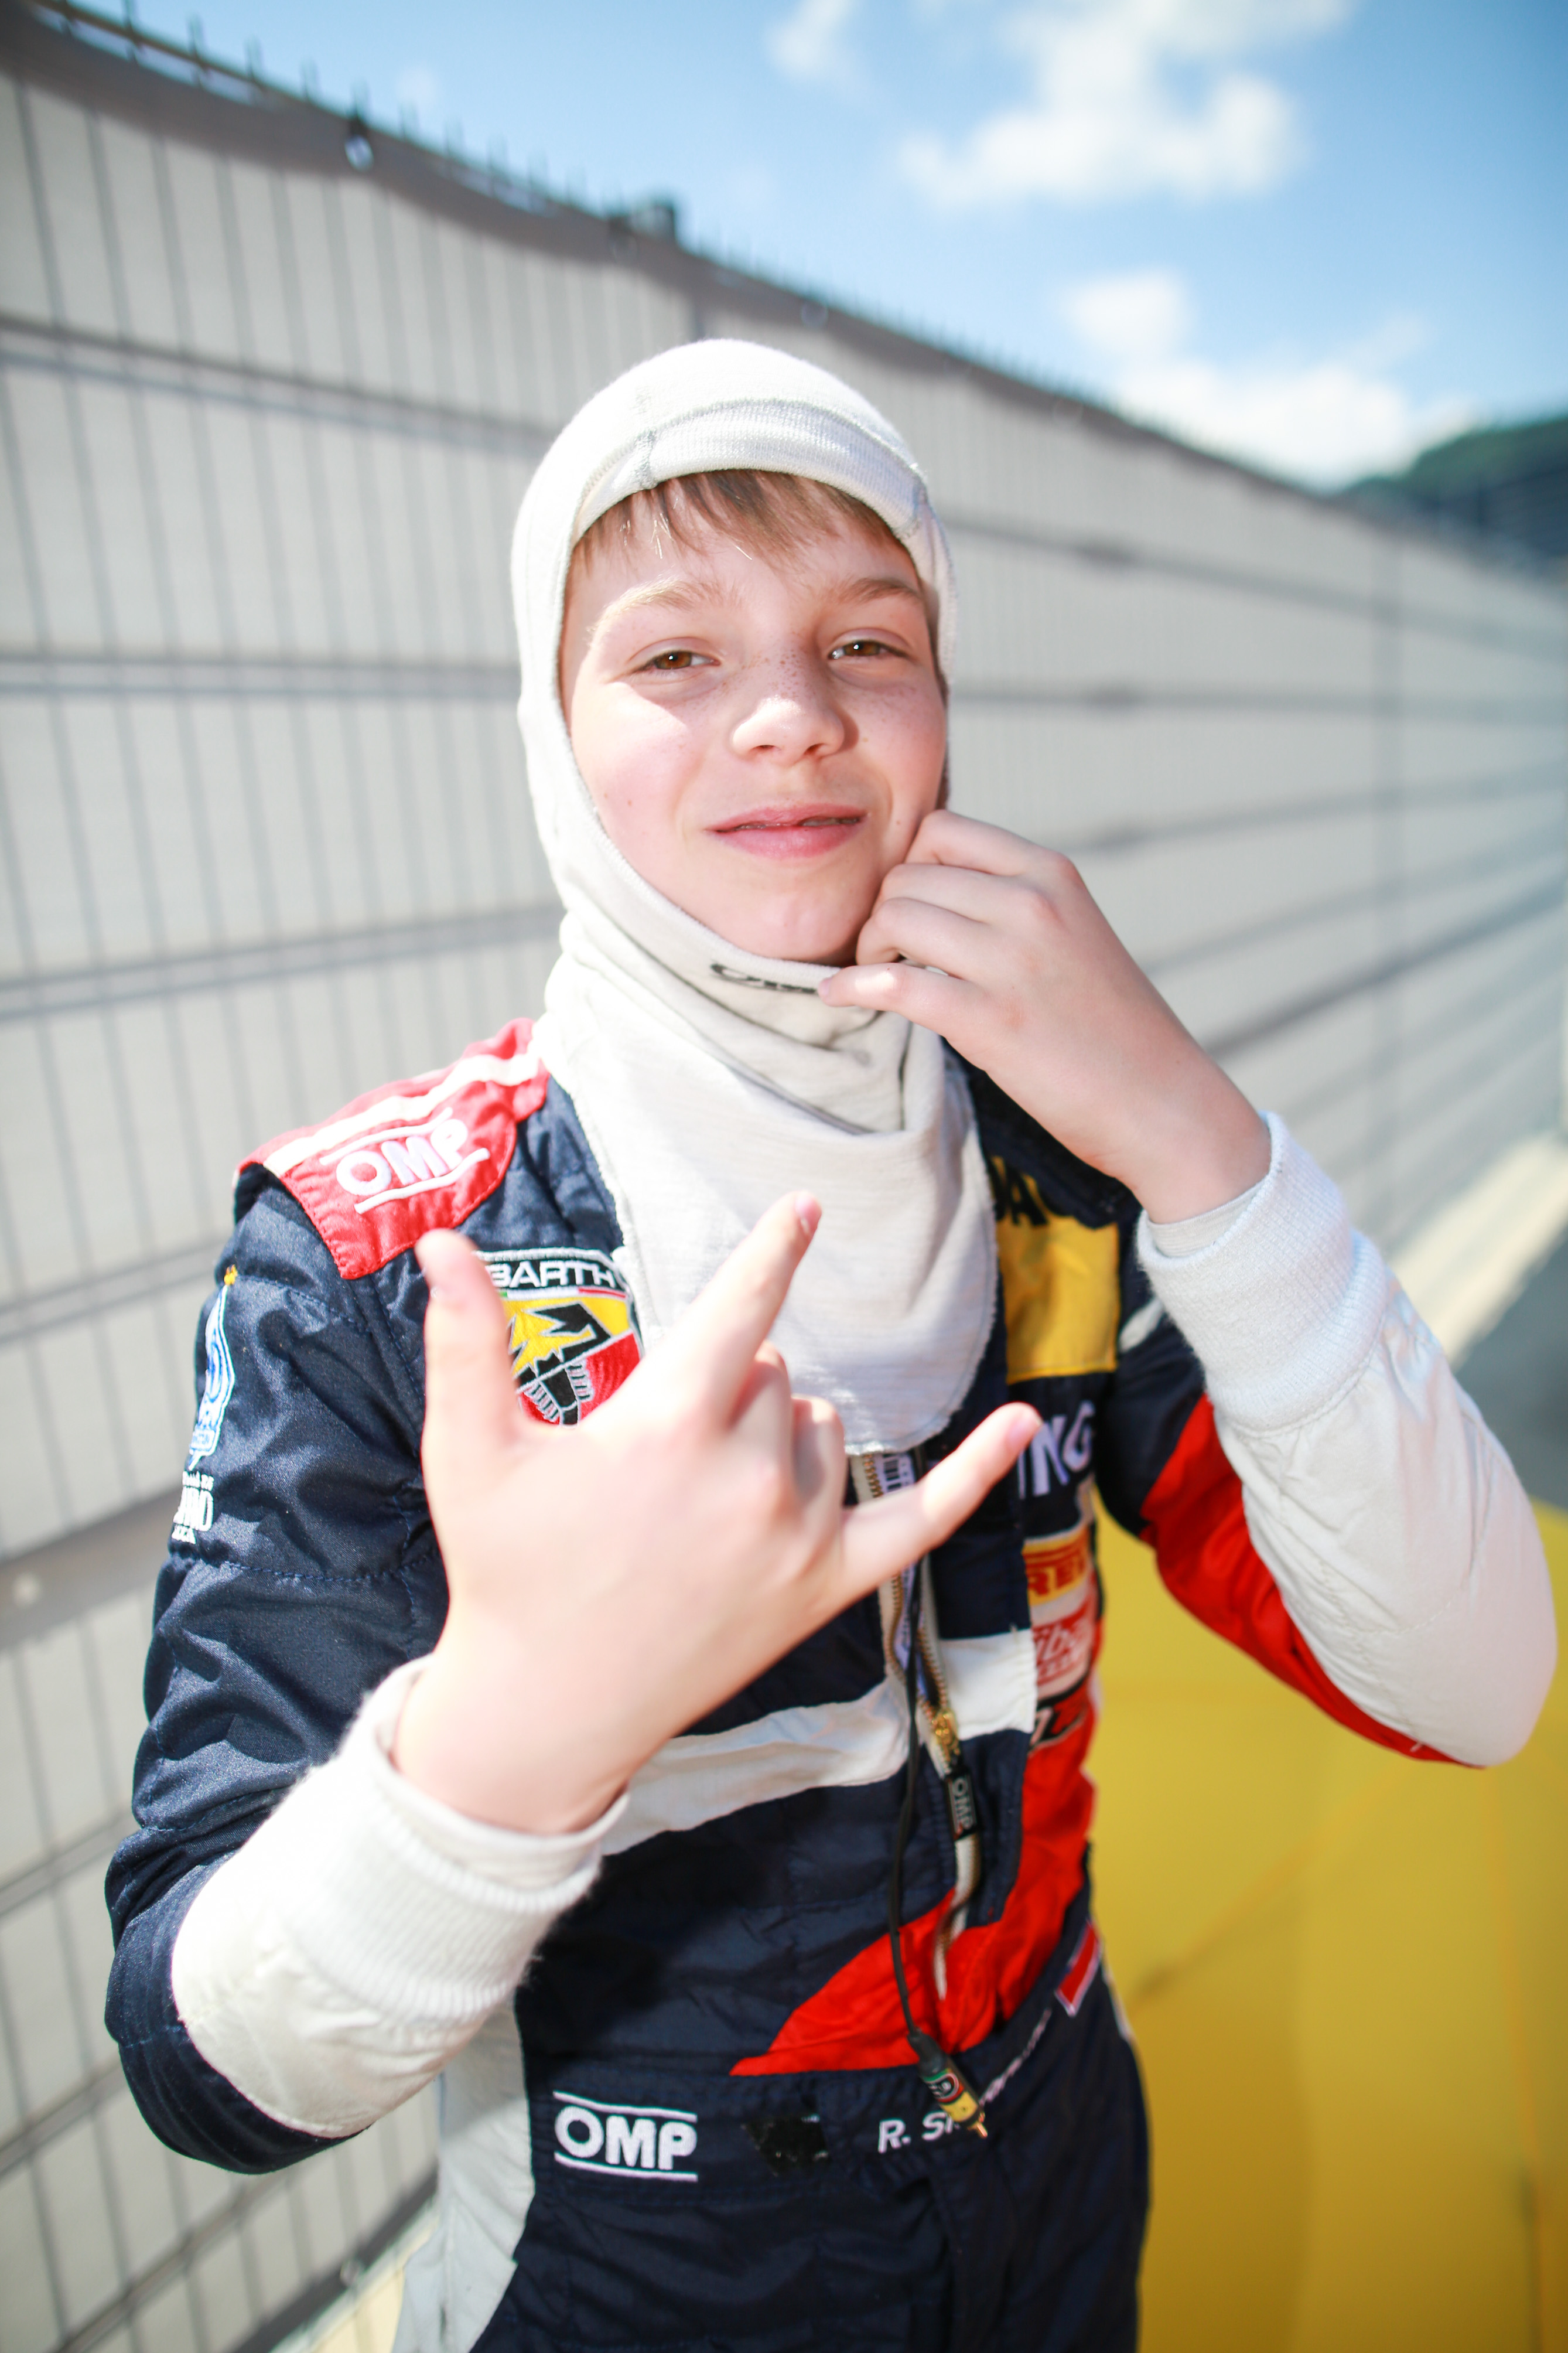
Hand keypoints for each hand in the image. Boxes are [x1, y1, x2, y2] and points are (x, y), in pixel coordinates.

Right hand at [394, 1196, 1037, 1834]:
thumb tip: (440, 1244)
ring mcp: (799, 1536)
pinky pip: (923, 1518)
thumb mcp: (469, 1452)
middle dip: (719, 1389)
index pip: (739, 1311)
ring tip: (696, 1495)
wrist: (547, 1711)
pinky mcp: (829, 1588)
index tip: (806, 1205)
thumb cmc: (506, 1571)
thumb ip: (464, 1341)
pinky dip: (976, 1471)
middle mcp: (750, 1477)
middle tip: (650, 1461)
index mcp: (670, 1429)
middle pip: (769, 1372)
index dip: (770, 1252)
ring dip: (776, 1432)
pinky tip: (1021, 1423)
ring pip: (820, 1426)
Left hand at [818, 810, 1268, 1220]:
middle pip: (907, 875)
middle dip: (882, 912)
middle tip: (889, 953)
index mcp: (1051, 873)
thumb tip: (926, 886)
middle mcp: (1033, 904)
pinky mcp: (991, 1021)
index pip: (941, 829)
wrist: (1162, 1101)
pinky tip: (840, 996)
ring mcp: (1013, 961)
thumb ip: (1012, 900)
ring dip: (870, 949)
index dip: (906, 865)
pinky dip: (853, 987)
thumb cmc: (1110, 1024)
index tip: (908, 905)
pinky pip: (895, 984)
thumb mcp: (1073, 931)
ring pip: (894, 918)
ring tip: (883, 977)